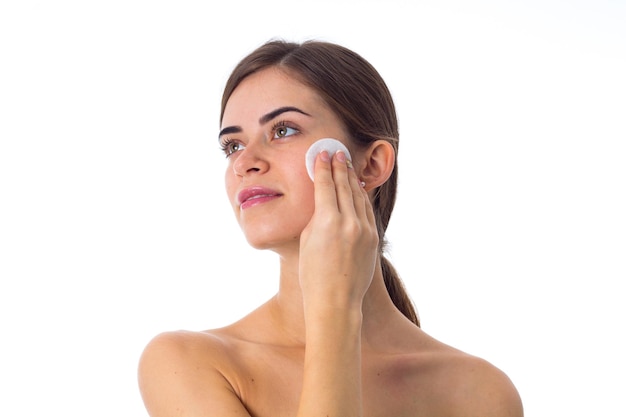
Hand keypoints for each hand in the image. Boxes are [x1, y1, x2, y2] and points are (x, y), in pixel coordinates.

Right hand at [298, 150, 378, 311]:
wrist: (335, 301)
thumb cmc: (312, 274)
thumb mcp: (307, 240)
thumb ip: (317, 217)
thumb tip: (324, 201)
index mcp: (326, 221)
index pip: (325, 185)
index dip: (322, 167)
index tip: (322, 154)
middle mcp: (348, 221)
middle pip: (344, 185)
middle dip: (340, 167)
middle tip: (337, 152)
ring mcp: (364, 229)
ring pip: (358, 196)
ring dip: (352, 179)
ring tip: (348, 166)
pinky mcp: (373, 238)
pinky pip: (366, 210)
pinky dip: (361, 197)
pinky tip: (358, 189)